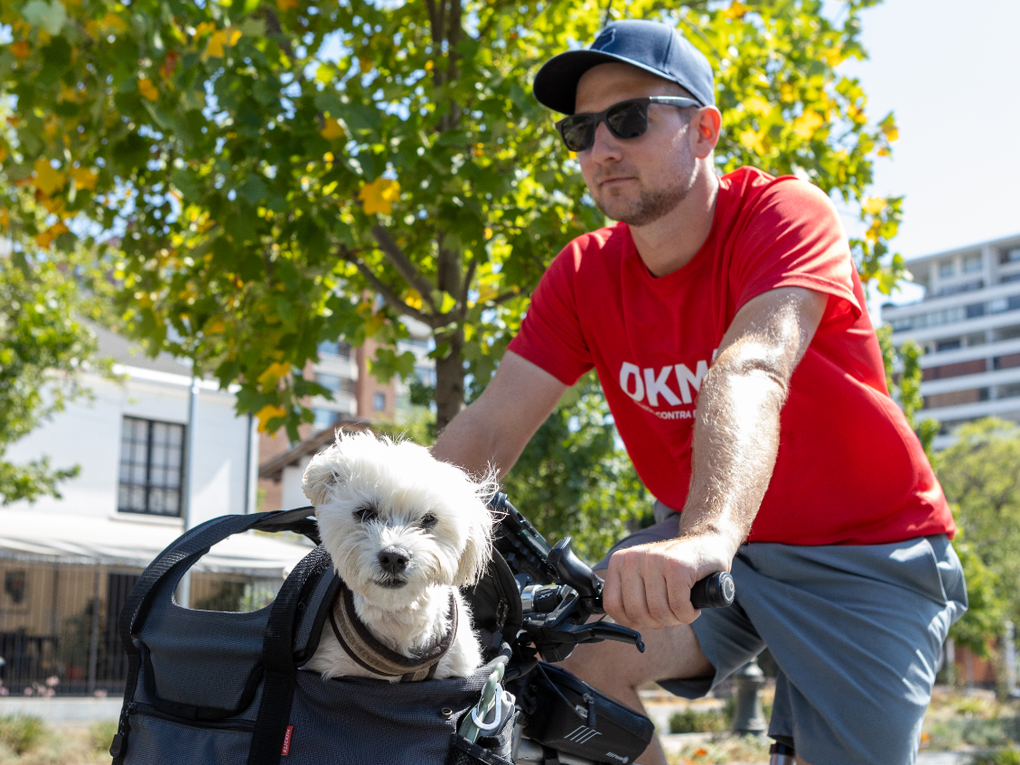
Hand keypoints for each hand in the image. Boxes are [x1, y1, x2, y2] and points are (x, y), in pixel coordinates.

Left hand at [601, 533, 733, 628]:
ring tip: (683, 608)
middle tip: (670, 614)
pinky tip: (693, 607)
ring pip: (659, 612)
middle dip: (657, 622)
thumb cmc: (675, 569)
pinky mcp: (678, 566)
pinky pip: (679, 607)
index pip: (613, 605)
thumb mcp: (643, 576)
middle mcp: (634, 558)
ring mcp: (655, 560)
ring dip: (676, 619)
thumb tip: (614, 621)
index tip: (646, 619)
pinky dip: (689, 614)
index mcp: (620, 561)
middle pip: (638, 613)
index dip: (630, 621)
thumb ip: (627, 593)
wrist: (707, 544)